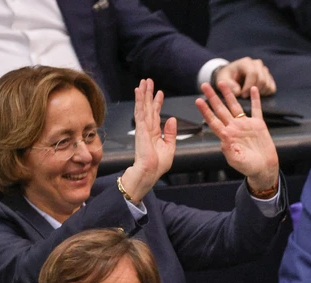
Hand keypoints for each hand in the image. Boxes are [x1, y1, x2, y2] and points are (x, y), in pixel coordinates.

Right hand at [121, 79, 176, 203]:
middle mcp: (147, 128)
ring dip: (143, 94)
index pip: (155, 114)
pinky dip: (139, 101)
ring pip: (142, 106)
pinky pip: (140, 112)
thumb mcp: (170, 147)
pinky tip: (139, 92)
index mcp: (154, 133)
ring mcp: (143, 128)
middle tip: (148, 81)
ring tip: (143, 82)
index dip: (157, 103)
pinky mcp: (140, 129)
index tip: (160, 93)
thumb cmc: (158, 164)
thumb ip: (170, 133)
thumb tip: (171, 119)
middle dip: (148, 94)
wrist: (150, 172)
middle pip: (148, 107)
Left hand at [195, 82, 279, 192]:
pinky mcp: (258, 125)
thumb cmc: (249, 167)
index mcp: (227, 136)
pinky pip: (257, 109)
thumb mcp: (237, 161)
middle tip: (204, 85)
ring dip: (229, 95)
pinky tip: (253, 89)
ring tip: (222, 83)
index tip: (198, 101)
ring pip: (235, 106)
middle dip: (212, 97)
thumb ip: (229, 151)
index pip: (213, 121)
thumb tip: (223, 140)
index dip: (206, 111)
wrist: (264, 168)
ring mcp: (246, 125)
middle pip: (221, 109)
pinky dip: (255, 99)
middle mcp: (234, 128)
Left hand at [212, 57, 275, 96]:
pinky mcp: (269, 77)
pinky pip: (272, 88)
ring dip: (259, 93)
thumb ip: (228, 85)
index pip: (253, 73)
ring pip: (268, 84)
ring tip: (250, 95)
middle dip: (254, 91)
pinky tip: (256, 94)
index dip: (249, 86)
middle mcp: (257, 64)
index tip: (243, 95)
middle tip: (246, 97)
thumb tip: (238, 91)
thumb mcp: (222, 80)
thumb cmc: (227, 77)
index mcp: (245, 62)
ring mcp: (264, 70)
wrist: (232, 75)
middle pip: (262, 79)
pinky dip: (265, 93)